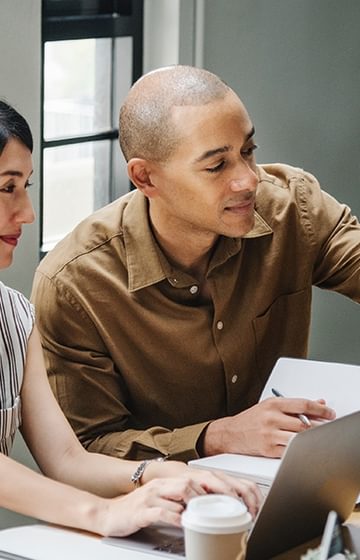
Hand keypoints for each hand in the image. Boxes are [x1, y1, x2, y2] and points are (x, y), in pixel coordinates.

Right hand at [97, 469, 260, 536]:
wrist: (109, 513)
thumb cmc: (141, 509)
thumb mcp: (167, 502)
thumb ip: (189, 501)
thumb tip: (214, 508)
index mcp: (175, 481)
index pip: (206, 478)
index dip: (227, 487)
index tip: (245, 502)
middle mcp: (166, 484)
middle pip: (198, 481)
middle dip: (220, 493)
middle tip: (236, 508)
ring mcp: (155, 494)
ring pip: (182, 491)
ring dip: (198, 503)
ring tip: (213, 514)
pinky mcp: (143, 509)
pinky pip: (163, 511)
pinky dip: (176, 517)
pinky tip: (184, 524)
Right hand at [202, 397, 335, 457]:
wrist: (230, 434)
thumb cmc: (251, 419)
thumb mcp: (270, 406)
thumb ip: (293, 406)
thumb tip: (317, 403)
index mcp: (273, 404)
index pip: (303, 404)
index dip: (320, 410)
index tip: (330, 413)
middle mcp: (271, 417)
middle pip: (304, 423)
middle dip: (319, 426)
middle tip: (327, 428)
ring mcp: (270, 434)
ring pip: (299, 438)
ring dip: (311, 439)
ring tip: (317, 438)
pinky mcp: (268, 449)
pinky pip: (290, 450)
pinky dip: (299, 449)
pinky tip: (302, 447)